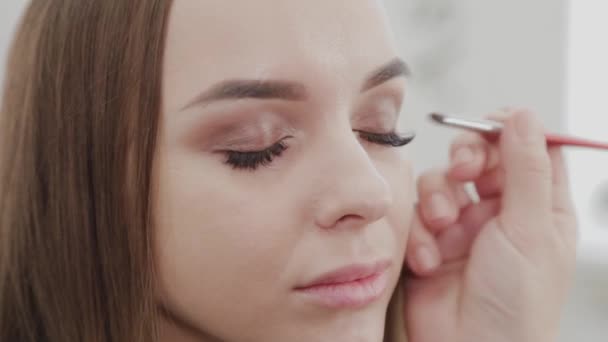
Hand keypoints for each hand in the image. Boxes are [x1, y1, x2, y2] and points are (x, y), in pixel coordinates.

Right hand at [403, 110, 577, 341]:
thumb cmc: (516, 303)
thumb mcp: (530, 228)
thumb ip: (525, 167)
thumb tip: (524, 114)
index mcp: (539, 209)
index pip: (528, 150)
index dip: (509, 131)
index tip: (490, 123)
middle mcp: (500, 213)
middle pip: (481, 156)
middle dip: (467, 156)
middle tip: (464, 168)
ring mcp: (463, 227)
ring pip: (442, 181)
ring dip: (439, 199)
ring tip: (444, 227)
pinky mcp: (430, 242)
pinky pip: (418, 215)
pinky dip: (421, 234)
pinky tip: (429, 261)